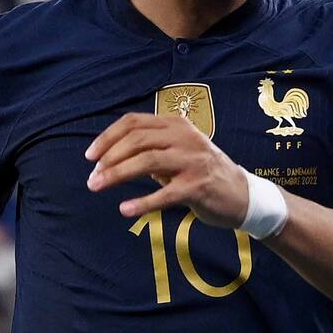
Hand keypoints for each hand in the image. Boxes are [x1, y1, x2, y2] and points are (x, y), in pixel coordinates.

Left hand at [85, 113, 249, 227]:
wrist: (242, 195)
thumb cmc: (203, 173)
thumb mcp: (178, 152)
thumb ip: (151, 149)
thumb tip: (110, 157)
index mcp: (176, 125)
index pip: (134, 122)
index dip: (108, 137)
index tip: (90, 156)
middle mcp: (185, 137)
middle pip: (136, 140)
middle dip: (108, 158)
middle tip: (92, 178)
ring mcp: (193, 161)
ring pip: (146, 161)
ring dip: (117, 175)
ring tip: (97, 187)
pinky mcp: (198, 186)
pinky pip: (164, 194)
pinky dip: (142, 203)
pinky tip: (125, 209)